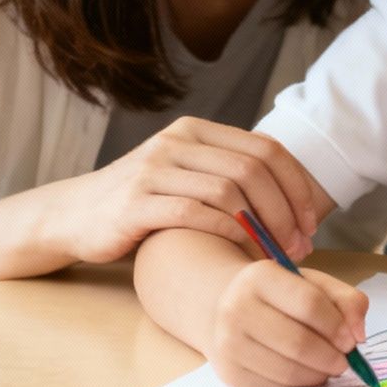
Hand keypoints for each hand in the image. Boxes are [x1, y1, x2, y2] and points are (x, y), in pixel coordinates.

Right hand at [42, 117, 318, 265]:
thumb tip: (294, 202)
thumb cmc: (143, 203)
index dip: (296, 185)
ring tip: (276, 255)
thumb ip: (229, 175)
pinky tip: (242, 251)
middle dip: (285, 210)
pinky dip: (227, 232)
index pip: (266, 148)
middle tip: (299, 245)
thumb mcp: (186, 176)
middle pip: (252, 168)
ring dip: (262, 226)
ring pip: (228, 189)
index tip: (311, 221)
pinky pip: (195, 212)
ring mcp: (155, 169)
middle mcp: (177, 142)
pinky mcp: (136, 202)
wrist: (75, 215)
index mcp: (197, 131)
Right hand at [205, 262, 368, 386]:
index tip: (352, 340)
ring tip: (327, 367)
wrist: (225, 308)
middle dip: (331, 357)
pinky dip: (299, 385)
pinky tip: (305, 373)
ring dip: (318, 375)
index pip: (309, 303)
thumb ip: (346, 301)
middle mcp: (237, 309)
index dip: (337, 326)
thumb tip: (358, 334)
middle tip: (345, 361)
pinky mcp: (230, 373)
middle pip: (299, 342)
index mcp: (260, 277)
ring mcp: (229, 344)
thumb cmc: (278, 295)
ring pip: (288, 371)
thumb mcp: (312, 284)